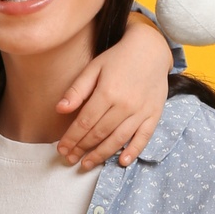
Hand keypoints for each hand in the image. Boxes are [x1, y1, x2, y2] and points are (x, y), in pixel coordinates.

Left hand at [54, 13, 172, 167]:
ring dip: (101, 154)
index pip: (85, 122)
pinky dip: (133, 151)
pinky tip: (121, 162)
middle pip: (99, 133)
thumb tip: (60, 109)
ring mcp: (142, 111)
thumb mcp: (94, 67)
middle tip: (69, 159)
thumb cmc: (118, 58)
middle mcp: (125, 104)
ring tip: (86, 164)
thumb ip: (77, 90)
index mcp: (108, 92)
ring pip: (119, 139)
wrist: (151, 49)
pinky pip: (144, 137)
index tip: (61, 149)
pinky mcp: (154, 114)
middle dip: (82, 148)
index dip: (71, 138)